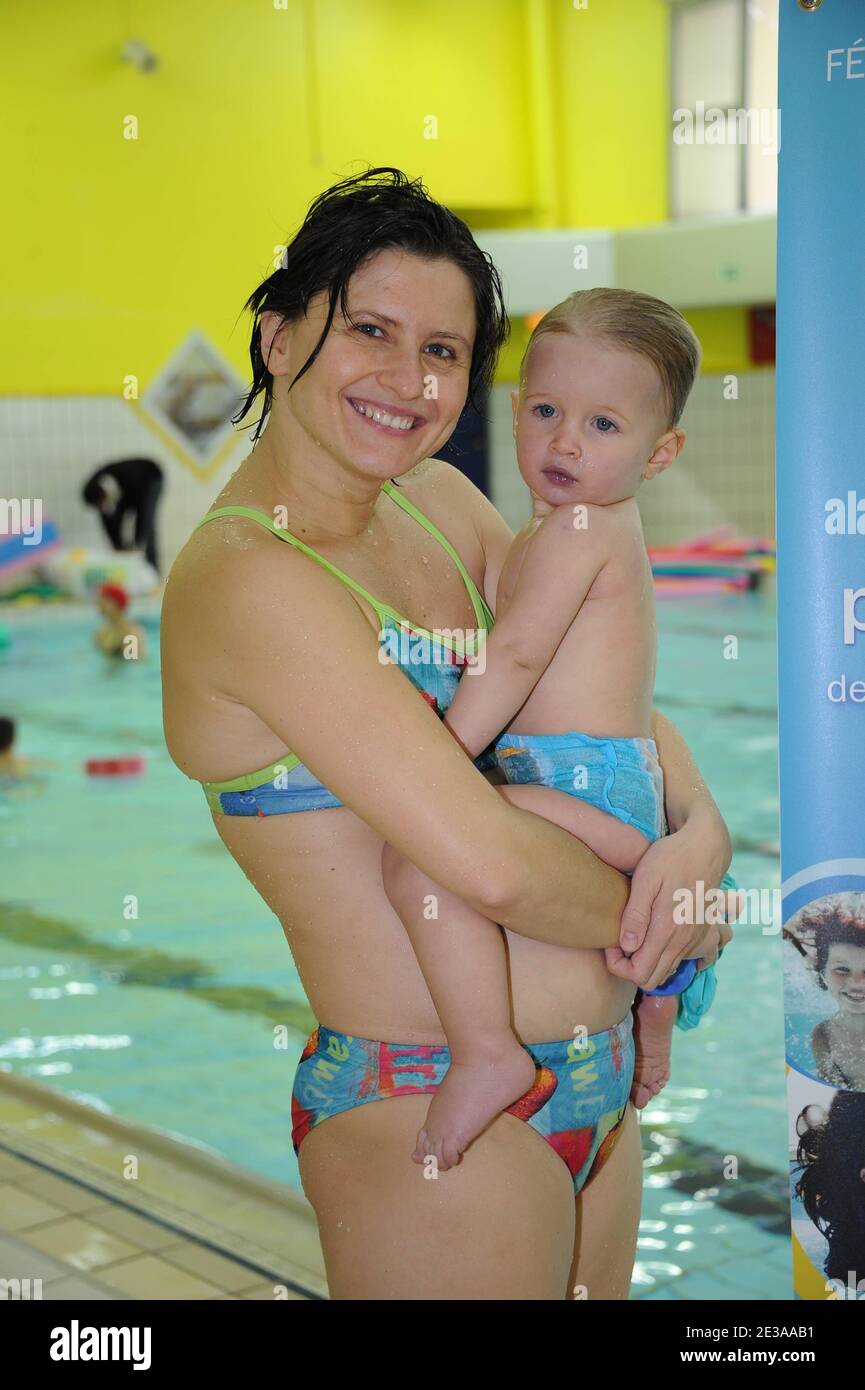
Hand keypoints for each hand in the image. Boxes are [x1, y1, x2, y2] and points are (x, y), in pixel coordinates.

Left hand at [604, 824, 733, 990]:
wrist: (706, 847)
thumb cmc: (671, 858)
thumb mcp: (646, 879)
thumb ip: (635, 915)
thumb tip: (626, 946)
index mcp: (668, 931)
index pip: (639, 974)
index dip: (618, 965)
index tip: (611, 943)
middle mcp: (685, 942)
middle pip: (653, 979)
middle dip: (631, 967)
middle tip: (621, 942)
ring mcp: (698, 940)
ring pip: (669, 972)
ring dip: (650, 962)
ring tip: (639, 937)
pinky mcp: (705, 934)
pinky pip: (693, 962)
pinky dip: (675, 960)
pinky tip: (663, 943)